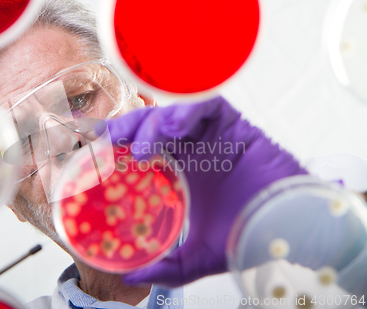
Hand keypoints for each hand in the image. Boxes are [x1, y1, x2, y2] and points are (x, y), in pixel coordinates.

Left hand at [106, 96, 306, 286]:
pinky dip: (187, 111)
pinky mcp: (233, 124)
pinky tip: (174, 130)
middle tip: (110, 143)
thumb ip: (168, 266)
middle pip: (149, 125)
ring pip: (172, 113)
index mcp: (176, 170)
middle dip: (127, 129)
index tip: (94, 152)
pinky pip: (206, 105)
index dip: (115, 145)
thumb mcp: (198, 256)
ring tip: (140, 148)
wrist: (288, 228)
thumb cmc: (246, 235)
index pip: (138, 147)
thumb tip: (133, 278)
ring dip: (152, 124)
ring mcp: (209, 134)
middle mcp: (189, 148)